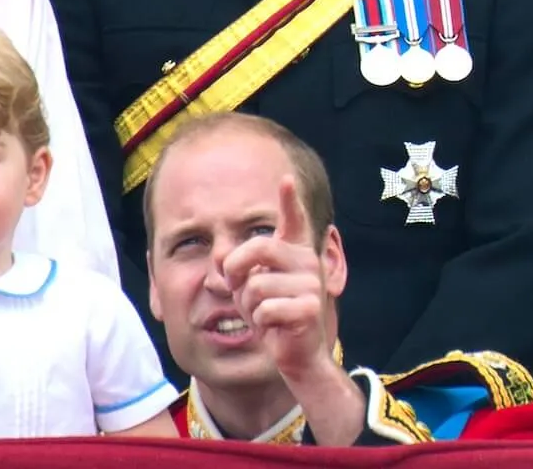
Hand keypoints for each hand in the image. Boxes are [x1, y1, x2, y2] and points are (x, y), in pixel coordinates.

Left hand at [220, 176, 330, 382]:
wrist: (295, 353)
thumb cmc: (269, 312)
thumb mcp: (249, 284)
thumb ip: (239, 266)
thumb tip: (221, 259)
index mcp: (294, 250)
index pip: (294, 219)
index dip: (289, 199)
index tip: (286, 179)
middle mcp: (306, 260)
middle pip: (258, 247)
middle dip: (236, 267)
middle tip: (235, 285)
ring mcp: (311, 283)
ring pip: (256, 286)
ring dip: (249, 305)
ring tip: (264, 312)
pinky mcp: (311, 308)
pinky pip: (265, 309)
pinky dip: (260, 322)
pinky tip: (274, 326)